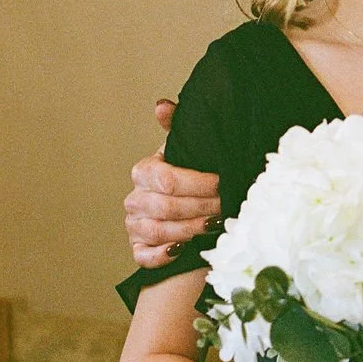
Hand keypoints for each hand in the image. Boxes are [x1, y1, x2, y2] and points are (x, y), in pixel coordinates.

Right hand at [124, 99, 221, 266]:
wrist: (186, 206)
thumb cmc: (189, 176)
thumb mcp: (186, 151)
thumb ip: (178, 127)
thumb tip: (161, 106)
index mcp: (144, 171)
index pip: (167, 179)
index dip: (198, 183)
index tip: (223, 182)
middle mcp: (135, 199)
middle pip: (167, 207)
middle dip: (202, 207)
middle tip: (227, 207)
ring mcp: (134, 225)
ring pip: (159, 231)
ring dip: (191, 230)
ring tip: (216, 226)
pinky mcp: (139, 249)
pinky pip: (144, 256)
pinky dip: (164, 255)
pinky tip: (185, 250)